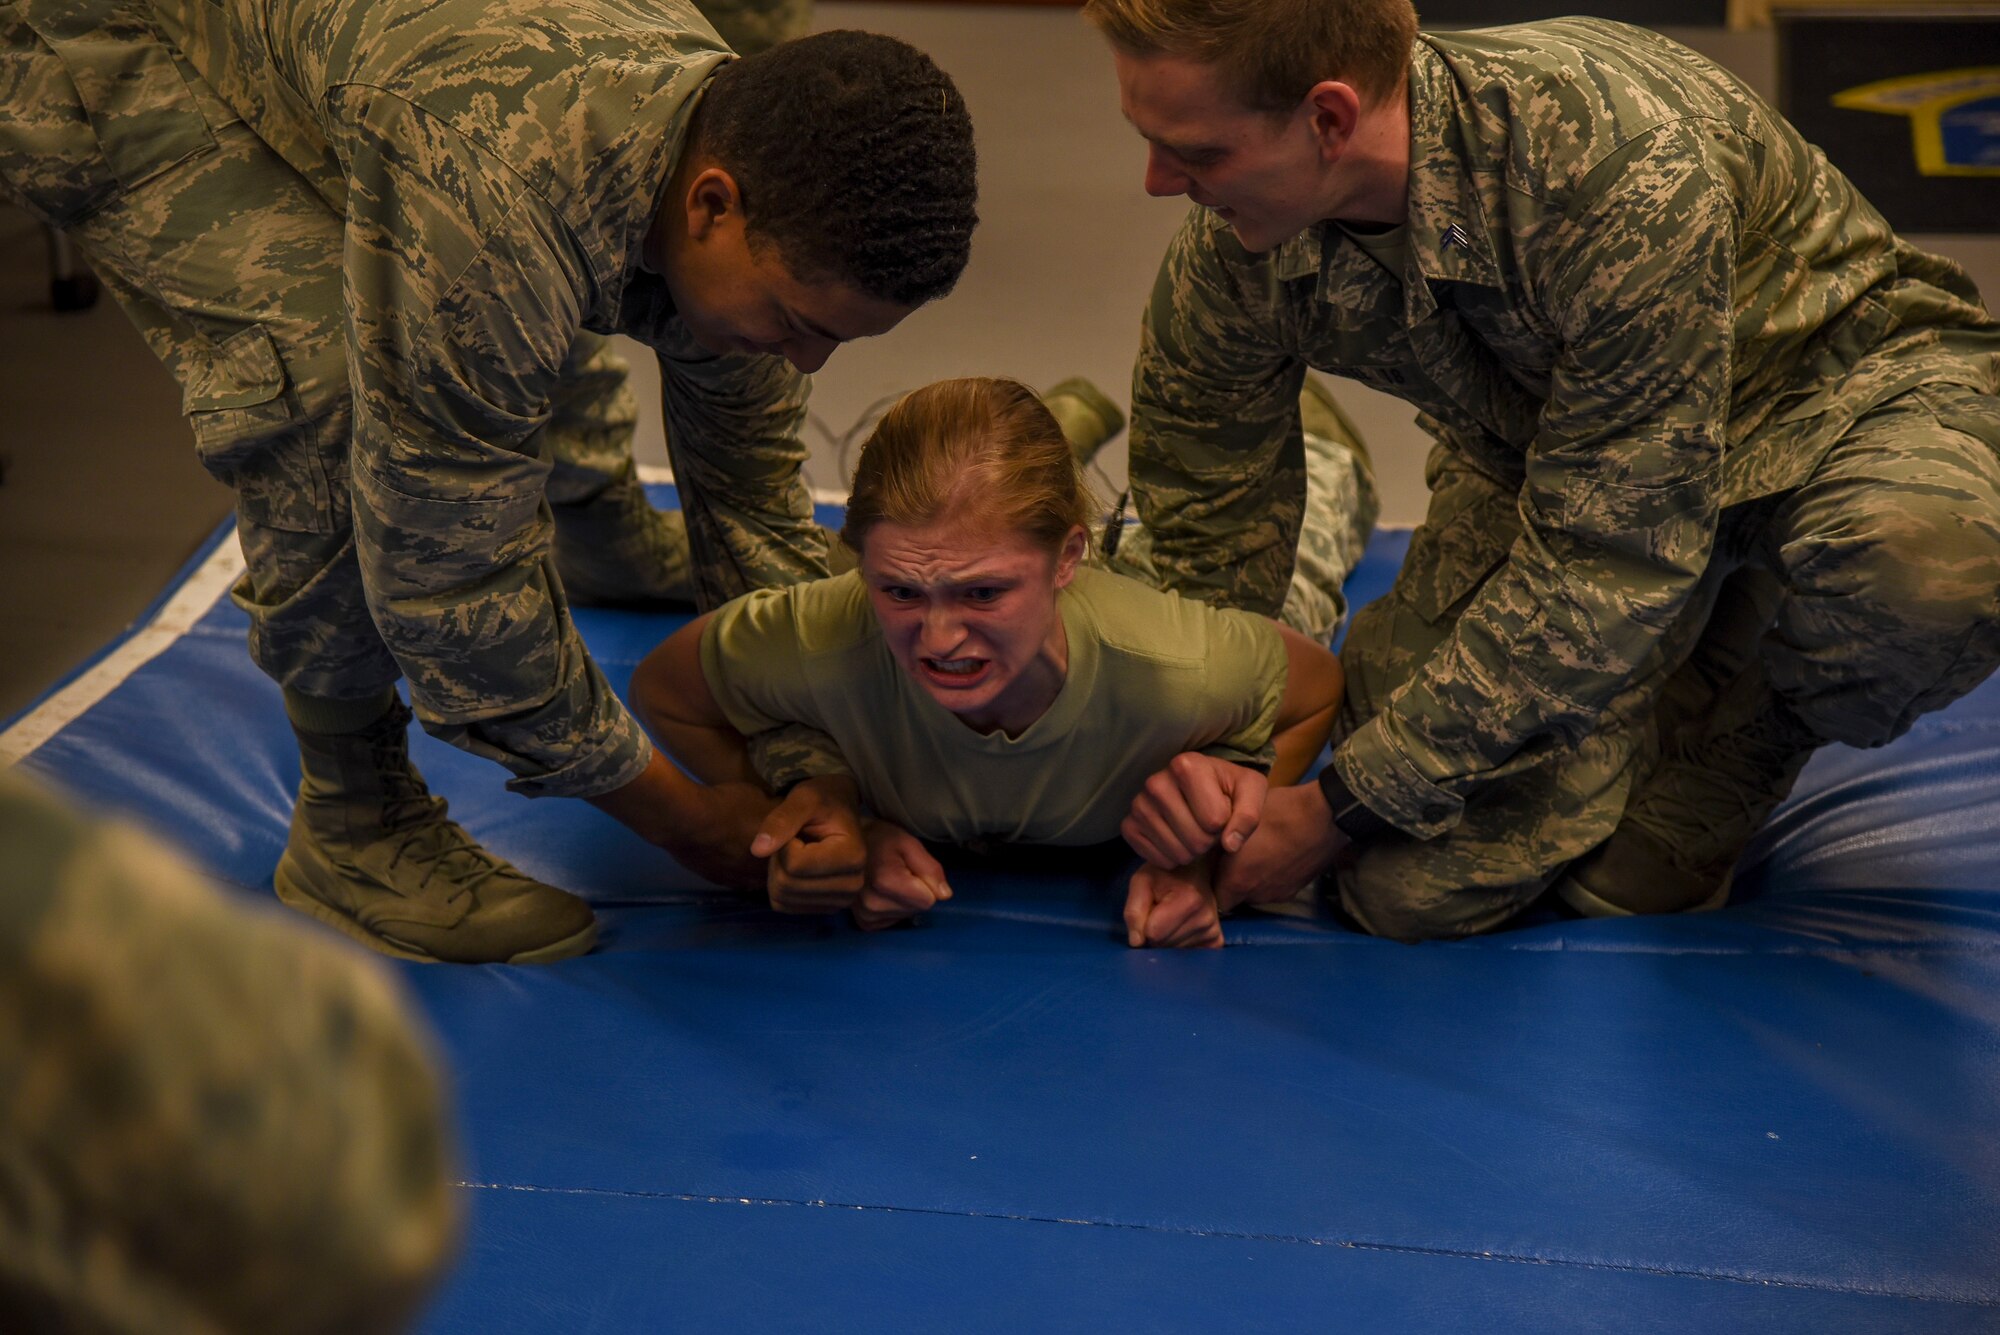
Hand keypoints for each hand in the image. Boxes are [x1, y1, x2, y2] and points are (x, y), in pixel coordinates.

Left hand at [750, 776, 867, 913]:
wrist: (839, 810)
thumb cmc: (824, 799)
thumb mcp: (803, 799)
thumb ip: (780, 820)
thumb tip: (757, 850)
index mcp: (853, 857)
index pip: (794, 865)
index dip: (784, 843)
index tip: (798, 828)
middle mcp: (852, 885)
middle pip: (787, 884)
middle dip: (779, 859)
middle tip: (793, 839)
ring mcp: (841, 901)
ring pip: (782, 897)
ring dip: (778, 871)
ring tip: (796, 850)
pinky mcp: (825, 909)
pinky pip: (782, 905)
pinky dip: (779, 885)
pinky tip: (795, 867)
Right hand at [853, 822, 953, 930]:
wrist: (845, 847)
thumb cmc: (879, 840)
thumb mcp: (908, 843)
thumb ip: (930, 868)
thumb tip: (945, 895)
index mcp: (885, 881)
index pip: (928, 900)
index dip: (926, 883)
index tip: (910, 868)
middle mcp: (872, 904)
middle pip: (917, 909)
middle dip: (915, 892)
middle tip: (898, 872)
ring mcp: (865, 915)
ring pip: (906, 916)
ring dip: (903, 900)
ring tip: (887, 880)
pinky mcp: (863, 923)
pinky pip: (894, 921)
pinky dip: (892, 908)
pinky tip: (881, 893)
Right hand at [1122, 753, 1269, 867]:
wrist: (1201, 790)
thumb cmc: (1228, 788)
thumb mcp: (1251, 791)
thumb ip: (1248, 816)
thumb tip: (1230, 845)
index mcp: (1186, 765)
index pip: (1215, 820)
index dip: (1226, 825)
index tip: (1223, 812)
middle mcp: (1156, 781)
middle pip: (1196, 839)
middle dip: (1210, 841)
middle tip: (1209, 827)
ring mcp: (1138, 804)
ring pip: (1177, 852)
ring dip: (1193, 852)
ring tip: (1195, 833)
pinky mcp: (1128, 825)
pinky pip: (1155, 858)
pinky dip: (1172, 859)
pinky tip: (1178, 842)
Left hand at [1123, 860, 1223, 949]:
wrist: (1194, 872)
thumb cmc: (1164, 875)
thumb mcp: (1141, 882)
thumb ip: (1133, 910)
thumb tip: (1136, 942)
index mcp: (1190, 900)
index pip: (1153, 933)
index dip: (1144, 924)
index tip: (1151, 908)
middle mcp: (1206, 919)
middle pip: (1163, 945)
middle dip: (1155, 934)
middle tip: (1161, 912)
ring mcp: (1214, 932)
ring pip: (1173, 952)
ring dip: (1167, 939)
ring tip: (1172, 918)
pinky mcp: (1217, 942)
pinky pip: (1187, 955)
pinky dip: (1179, 946)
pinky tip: (1182, 929)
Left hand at [1213, 782, 1347, 912]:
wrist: (1324, 817)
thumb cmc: (1277, 812)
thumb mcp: (1238, 818)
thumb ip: (1219, 840)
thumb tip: (1207, 846)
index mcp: (1237, 880)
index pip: (1212, 897)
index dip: (1209, 882)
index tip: (1211, 866)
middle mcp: (1255, 895)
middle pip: (1233, 898)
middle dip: (1230, 882)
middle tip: (1231, 858)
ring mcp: (1276, 894)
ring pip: (1253, 894)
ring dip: (1251, 881)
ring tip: (1255, 855)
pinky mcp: (1294, 891)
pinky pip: (1273, 889)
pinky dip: (1270, 878)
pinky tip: (1275, 857)